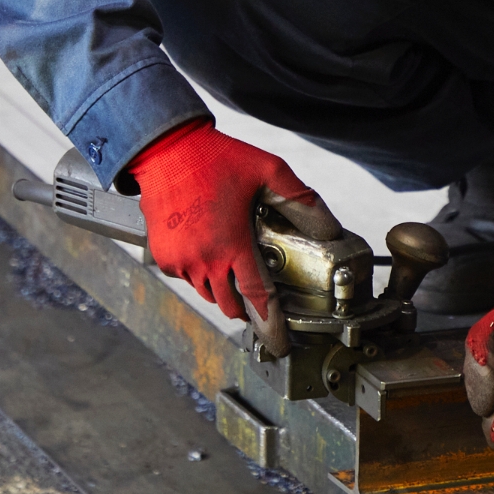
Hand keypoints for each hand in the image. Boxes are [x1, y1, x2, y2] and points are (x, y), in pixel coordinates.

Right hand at [127, 118, 340, 355]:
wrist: (166, 149)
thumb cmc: (215, 158)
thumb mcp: (268, 171)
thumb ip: (302, 202)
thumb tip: (329, 230)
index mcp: (232, 244)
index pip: (258, 298)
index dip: (272, 325)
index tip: (281, 343)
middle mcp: (204, 260)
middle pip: (232, 305)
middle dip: (248, 306)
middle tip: (259, 295)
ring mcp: (180, 261)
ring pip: (208, 293)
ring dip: (224, 288)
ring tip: (235, 266)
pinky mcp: (163, 256)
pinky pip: (187, 278)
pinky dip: (200, 273)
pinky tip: (209, 250)